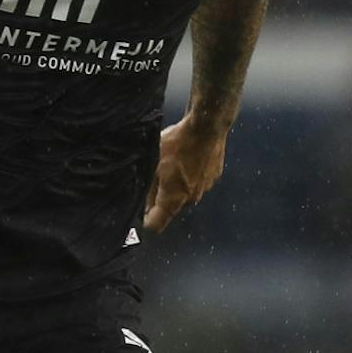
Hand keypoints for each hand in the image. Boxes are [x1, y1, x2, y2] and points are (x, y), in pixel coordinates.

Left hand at [141, 114, 228, 233]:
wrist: (206, 127)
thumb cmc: (176, 144)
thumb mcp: (151, 164)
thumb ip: (146, 188)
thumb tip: (141, 204)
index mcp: (174, 199)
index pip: (156, 225)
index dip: (144, 222)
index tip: (138, 214)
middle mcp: (191, 199)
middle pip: (170, 208)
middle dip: (159, 198)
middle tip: (153, 178)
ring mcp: (205, 188)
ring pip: (183, 194)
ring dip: (175, 185)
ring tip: (171, 164)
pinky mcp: (213, 177)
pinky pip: (196, 182)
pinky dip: (189, 175)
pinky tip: (185, 159)